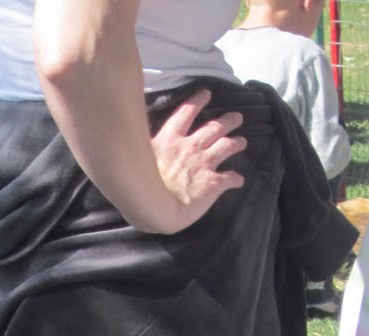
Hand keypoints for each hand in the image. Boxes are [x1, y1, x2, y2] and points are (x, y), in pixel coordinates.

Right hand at [148, 90, 245, 232]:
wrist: (155, 208)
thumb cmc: (139, 186)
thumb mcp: (135, 159)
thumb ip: (140, 149)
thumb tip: (127, 141)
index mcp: (169, 140)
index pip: (186, 114)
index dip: (198, 102)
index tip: (207, 94)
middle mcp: (190, 147)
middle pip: (213, 128)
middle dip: (226, 121)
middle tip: (236, 117)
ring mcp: (203, 163)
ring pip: (226, 146)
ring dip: (236, 143)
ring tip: (242, 141)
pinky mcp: (213, 182)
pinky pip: (229, 178)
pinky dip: (236, 179)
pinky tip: (239, 180)